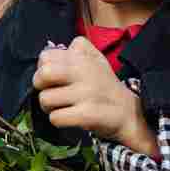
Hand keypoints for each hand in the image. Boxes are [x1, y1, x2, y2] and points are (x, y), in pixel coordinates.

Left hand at [33, 37, 157, 156]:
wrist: (129, 113)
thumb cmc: (105, 87)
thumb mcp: (96, 60)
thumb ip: (77, 49)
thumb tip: (54, 49)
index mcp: (82, 59)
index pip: (46, 56)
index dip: (43, 68)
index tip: (53, 78)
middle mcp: (84, 73)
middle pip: (43, 74)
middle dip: (40, 86)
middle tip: (51, 92)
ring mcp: (86, 93)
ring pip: (45, 99)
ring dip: (49, 107)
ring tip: (62, 107)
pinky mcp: (88, 114)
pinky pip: (56, 117)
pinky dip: (58, 121)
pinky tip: (69, 118)